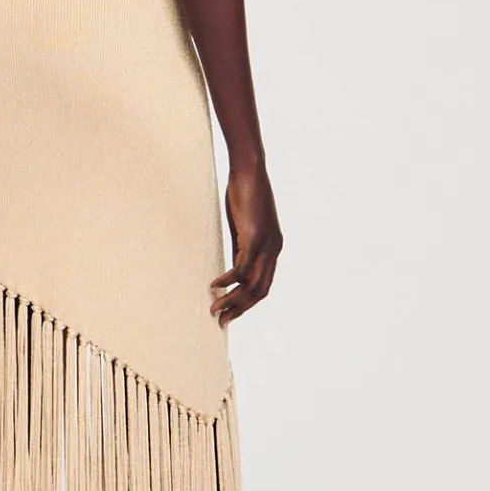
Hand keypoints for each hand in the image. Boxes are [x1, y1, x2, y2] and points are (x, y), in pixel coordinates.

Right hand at [210, 161, 280, 324]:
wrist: (250, 169)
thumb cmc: (244, 194)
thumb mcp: (243, 227)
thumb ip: (241, 248)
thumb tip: (233, 270)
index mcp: (273, 249)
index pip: (264, 285)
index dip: (247, 303)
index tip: (230, 313)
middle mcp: (274, 250)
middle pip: (260, 291)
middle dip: (240, 309)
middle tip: (221, 320)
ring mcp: (267, 245)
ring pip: (252, 284)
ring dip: (232, 300)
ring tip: (215, 308)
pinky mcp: (255, 237)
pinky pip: (241, 268)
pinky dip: (227, 280)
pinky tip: (215, 285)